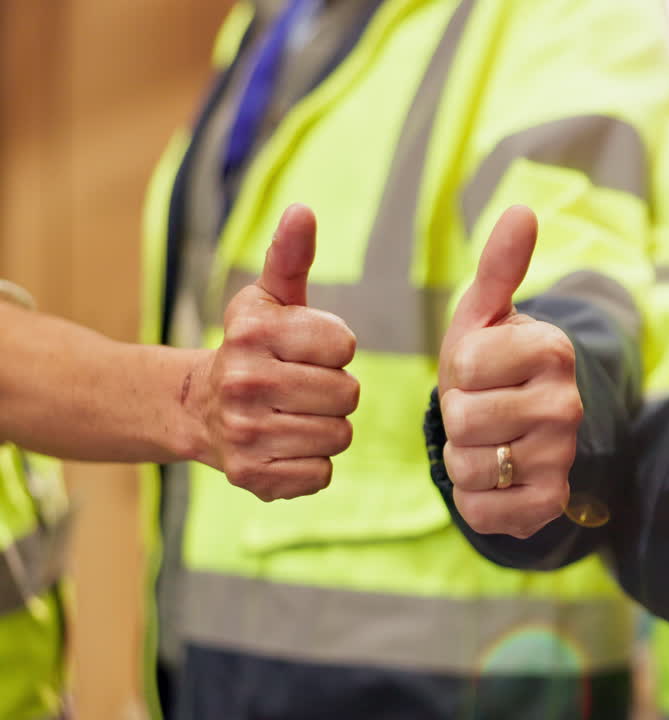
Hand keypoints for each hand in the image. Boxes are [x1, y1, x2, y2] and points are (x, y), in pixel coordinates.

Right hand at [195, 204, 359, 500]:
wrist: (199, 409)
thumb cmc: (255, 347)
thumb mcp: (271, 298)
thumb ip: (290, 255)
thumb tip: (302, 211)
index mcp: (252, 332)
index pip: (343, 345)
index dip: (334, 349)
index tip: (305, 350)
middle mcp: (243, 382)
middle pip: (347, 394)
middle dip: (334, 390)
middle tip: (300, 387)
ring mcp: (245, 434)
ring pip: (339, 434)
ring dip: (326, 426)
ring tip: (293, 414)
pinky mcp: (253, 477)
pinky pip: (323, 473)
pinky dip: (313, 463)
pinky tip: (285, 445)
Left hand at [438, 206, 580, 537]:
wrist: (518, 430)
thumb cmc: (490, 366)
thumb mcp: (485, 316)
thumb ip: (500, 267)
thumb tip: (521, 209)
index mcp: (551, 349)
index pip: (464, 367)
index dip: (457, 372)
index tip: (479, 371)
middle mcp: (567, 404)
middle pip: (464, 420)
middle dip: (456, 419)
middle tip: (480, 410)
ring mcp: (563, 456)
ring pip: (468, 468)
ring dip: (462, 459)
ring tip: (487, 442)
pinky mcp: (551, 503)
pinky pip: (482, 511)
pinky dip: (474, 499)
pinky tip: (495, 478)